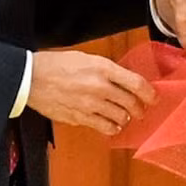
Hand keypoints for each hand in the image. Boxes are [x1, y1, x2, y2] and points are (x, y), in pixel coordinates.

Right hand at [27, 50, 155, 135]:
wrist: (31, 78)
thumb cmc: (56, 64)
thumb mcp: (86, 58)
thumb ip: (107, 70)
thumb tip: (124, 81)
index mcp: (102, 68)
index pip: (136, 83)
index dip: (149, 92)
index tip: (153, 97)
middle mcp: (99, 87)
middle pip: (131, 103)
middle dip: (140, 108)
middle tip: (141, 110)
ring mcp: (90, 105)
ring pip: (121, 117)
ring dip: (126, 118)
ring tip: (125, 117)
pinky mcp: (80, 117)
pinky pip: (104, 127)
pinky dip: (112, 127)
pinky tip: (111, 124)